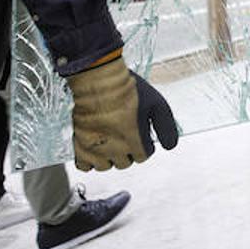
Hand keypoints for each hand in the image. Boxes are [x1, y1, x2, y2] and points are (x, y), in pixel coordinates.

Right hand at [66, 55, 178, 170]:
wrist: (99, 81)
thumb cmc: (128, 90)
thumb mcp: (158, 105)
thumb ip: (166, 128)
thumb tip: (170, 146)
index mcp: (135, 142)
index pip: (143, 156)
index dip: (144, 143)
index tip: (139, 132)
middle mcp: (115, 149)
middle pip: (125, 162)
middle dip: (128, 150)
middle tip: (125, 133)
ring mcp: (95, 149)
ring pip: (106, 166)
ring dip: (110, 156)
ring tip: (110, 139)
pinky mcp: (79, 145)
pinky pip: (84, 166)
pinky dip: (89, 160)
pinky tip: (95, 147)